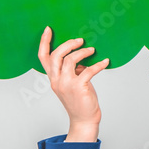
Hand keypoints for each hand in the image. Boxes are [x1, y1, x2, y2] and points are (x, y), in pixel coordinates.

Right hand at [37, 26, 108, 140]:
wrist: (84, 119)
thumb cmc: (79, 100)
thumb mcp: (72, 83)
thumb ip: (72, 70)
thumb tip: (80, 57)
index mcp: (53, 78)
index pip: (43, 57)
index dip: (44, 42)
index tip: (48, 29)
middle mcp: (56, 80)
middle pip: (56, 55)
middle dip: (68, 44)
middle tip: (80, 40)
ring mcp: (66, 84)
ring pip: (71, 60)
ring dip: (83, 52)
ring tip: (92, 50)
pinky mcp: (79, 87)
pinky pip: (88, 70)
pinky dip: (98, 64)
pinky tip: (105, 62)